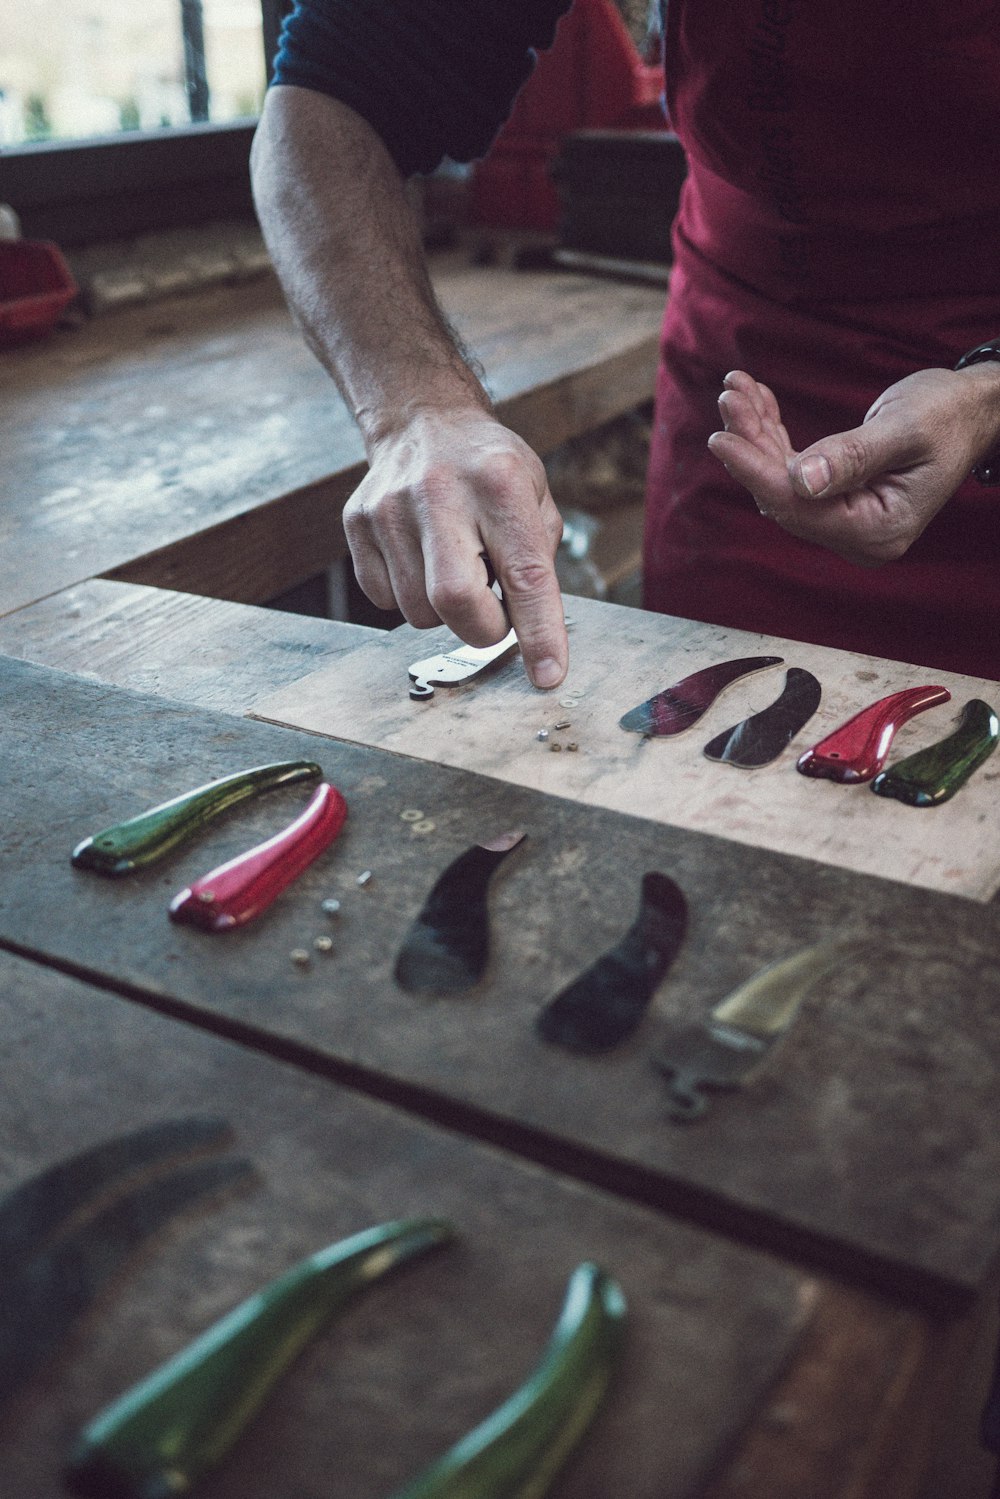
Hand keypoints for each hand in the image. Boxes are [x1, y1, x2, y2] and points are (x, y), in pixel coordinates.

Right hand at [343, 407, 567, 687]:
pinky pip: (383, 599)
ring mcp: (390, 507)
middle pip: (455, 600)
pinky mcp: (358, 522)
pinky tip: (421, 560)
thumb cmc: (488, 470)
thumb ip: (538, 562)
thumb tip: (533, 634)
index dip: (539, 632)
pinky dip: (409, 596)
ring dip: (445, 612)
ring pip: (417, 611)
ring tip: (456, 567)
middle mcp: (440, 491)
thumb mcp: (534, 498)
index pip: (524, 575)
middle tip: (494, 615)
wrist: (423, 420)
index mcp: (500, 483)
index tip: (547, 675)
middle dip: (482, 628)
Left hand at [707, 366, 999, 565]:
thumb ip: (853, 457)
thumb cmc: (948, 414)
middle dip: (753, 444)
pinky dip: (773, 434)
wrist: (970, 410)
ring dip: (757, 435)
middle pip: (786, 496)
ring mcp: (845, 520)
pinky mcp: (837, 500)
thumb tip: (800, 481)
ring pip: (783, 481)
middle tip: (729, 395)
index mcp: (879, 530)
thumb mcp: (904, 430)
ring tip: (736, 389)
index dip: (757, 472)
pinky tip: (756, 400)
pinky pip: (794, 470)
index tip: (721, 438)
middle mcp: (858, 536)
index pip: (801, 508)